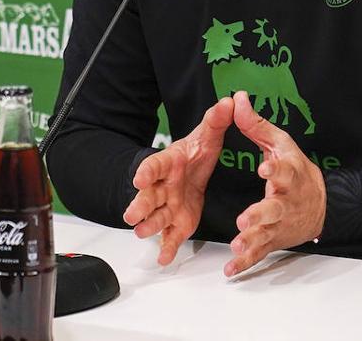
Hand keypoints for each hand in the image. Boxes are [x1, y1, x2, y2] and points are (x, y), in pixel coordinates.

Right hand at [123, 97, 234, 265]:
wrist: (190, 172)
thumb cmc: (193, 154)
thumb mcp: (208, 135)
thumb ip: (217, 120)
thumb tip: (230, 101)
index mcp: (168, 163)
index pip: (154, 164)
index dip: (147, 171)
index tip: (139, 176)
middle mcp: (163, 187)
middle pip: (148, 196)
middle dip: (140, 205)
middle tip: (131, 215)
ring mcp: (167, 206)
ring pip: (155, 218)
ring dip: (148, 226)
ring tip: (141, 233)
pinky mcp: (177, 223)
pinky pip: (170, 237)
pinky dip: (166, 248)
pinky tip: (164, 259)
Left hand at [225, 91, 325, 276]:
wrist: (323, 204)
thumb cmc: (298, 171)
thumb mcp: (280, 144)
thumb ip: (256, 125)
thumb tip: (236, 99)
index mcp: (289, 175)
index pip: (283, 171)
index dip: (275, 170)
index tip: (265, 168)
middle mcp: (285, 201)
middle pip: (274, 209)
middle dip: (260, 215)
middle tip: (245, 219)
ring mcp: (279, 224)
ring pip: (265, 234)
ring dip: (251, 241)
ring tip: (237, 245)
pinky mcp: (273, 240)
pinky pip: (259, 253)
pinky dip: (245, 263)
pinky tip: (231, 269)